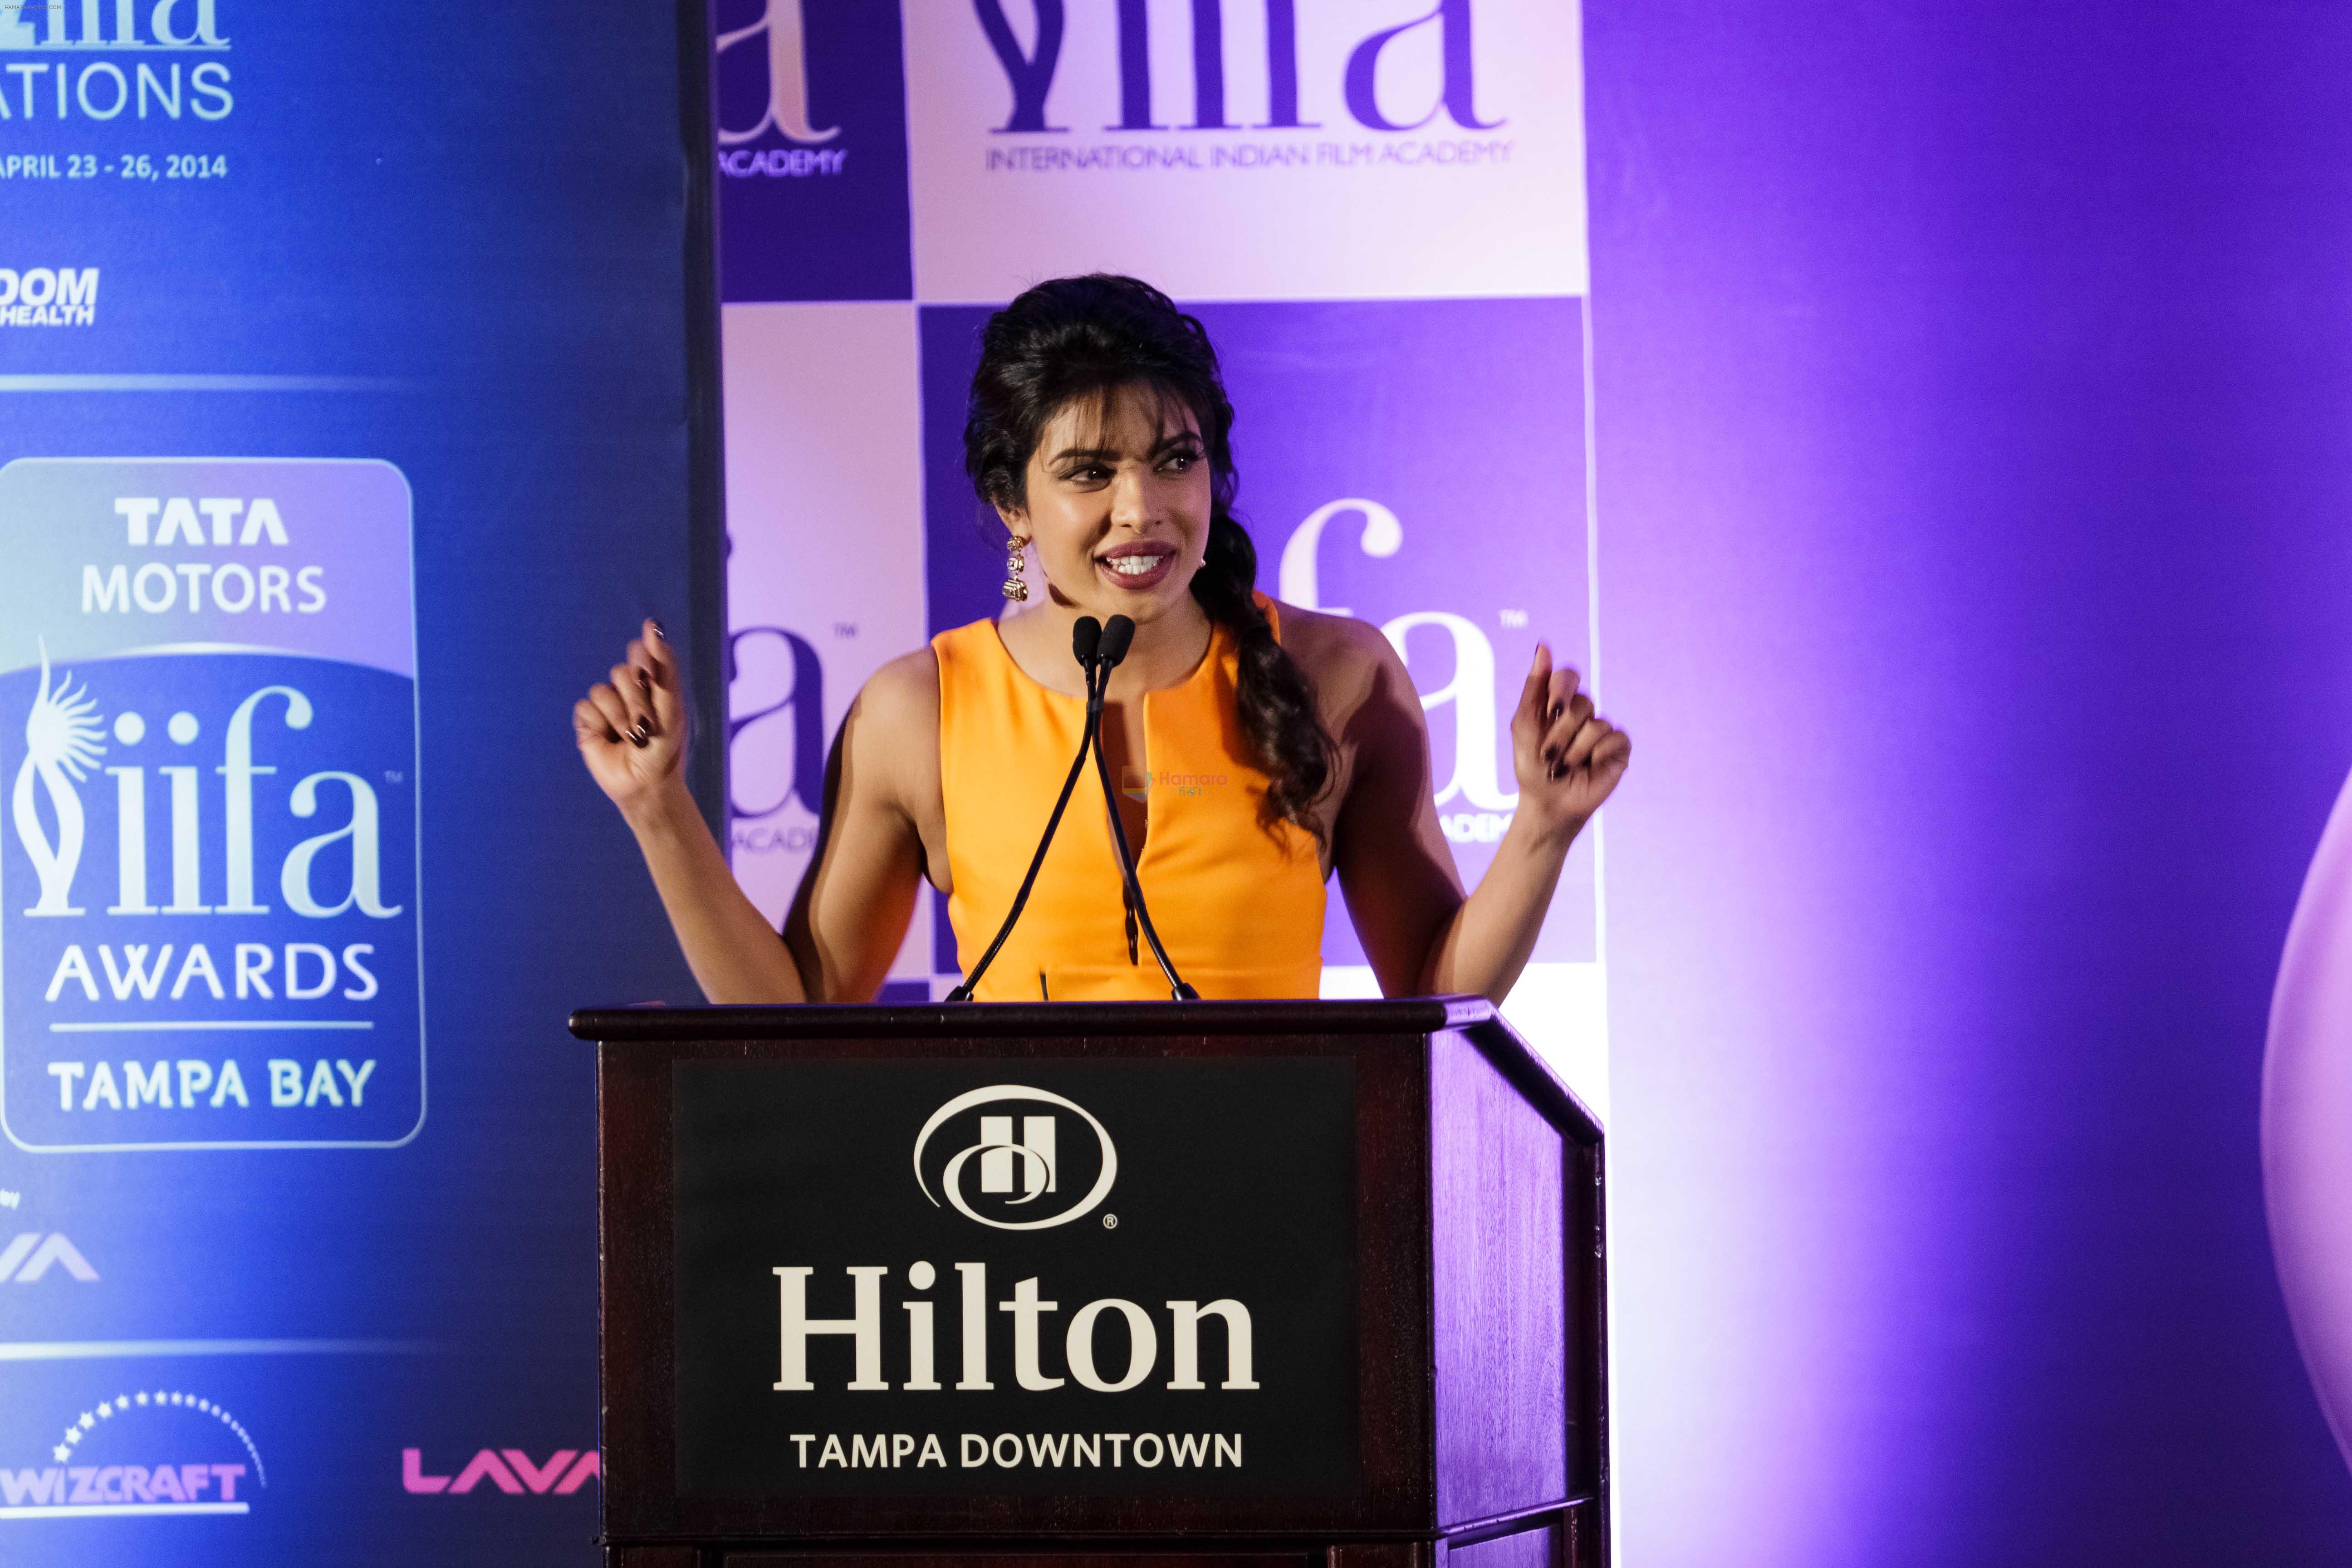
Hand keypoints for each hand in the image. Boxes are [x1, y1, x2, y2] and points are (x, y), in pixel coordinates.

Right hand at [574, 618, 685, 819]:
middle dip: (637, 700)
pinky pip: (586, 707)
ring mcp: (606, 705)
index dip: (644, 660)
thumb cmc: (665, 747)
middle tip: (647, 725)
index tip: (651, 677)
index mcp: (650, 683)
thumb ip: (664, 665)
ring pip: (602, 690)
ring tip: (632, 737)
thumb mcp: (671, 704)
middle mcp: (626, 691)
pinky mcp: (587, 722)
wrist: (648, 784)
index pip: (641, 653)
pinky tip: (610, 740)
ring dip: (621, 717)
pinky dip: (601, 725)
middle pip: (622, 671)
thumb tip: (653, 626)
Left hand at [1510, 642, 1629, 836]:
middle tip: (1548, 754)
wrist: (1546, 802)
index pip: (1567, 676)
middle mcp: (1583, 713)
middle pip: (1581, 703)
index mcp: (1559, 703)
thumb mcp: (1523, 724)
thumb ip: (1533, 686)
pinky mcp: (1618, 749)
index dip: (1560, 689)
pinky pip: (1614, 739)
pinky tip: (1588, 768)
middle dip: (1559, 733)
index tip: (1550, 710)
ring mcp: (1602, 730)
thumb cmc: (1531, 765)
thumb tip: (1543, 645)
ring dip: (1573, 751)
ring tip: (1563, 768)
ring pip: (1596, 725)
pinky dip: (1596, 756)